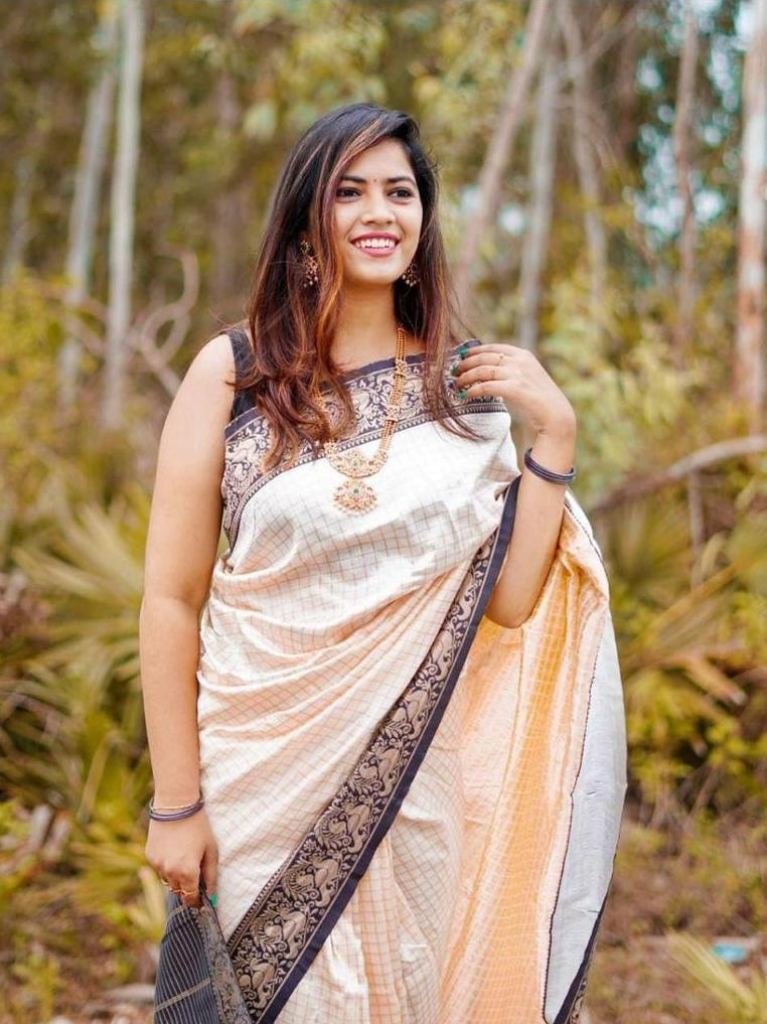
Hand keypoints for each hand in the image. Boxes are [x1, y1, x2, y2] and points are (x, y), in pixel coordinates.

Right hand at [145, 808, 218, 908]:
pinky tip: (174, 848)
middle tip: (196, 872)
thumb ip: (211, 876)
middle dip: (187, 886)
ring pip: (168, 880)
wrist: (176, 805)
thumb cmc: (198, 826)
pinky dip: (166, 864)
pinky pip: (159, 867)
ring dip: (176, 876)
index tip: (201, 900)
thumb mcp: (211, 850)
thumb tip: (211, 895)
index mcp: (187, 872)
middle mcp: (170, 872)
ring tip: (184, 855)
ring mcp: (157, 864)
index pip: (190, 898)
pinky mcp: (150, 855)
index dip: (196, 901)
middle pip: (179, 891)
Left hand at [452, 343, 575, 439]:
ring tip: (457, 383)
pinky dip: (473, 390)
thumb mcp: (526, 378)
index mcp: (523, 355)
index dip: (475, 351)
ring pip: (483, 370)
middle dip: (466, 363)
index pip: (493, 348)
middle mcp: (520, 361)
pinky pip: (486, 386)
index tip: (462, 356)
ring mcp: (518, 373)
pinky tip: (466, 395)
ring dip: (466, 377)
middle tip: (454, 370)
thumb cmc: (538, 401)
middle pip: (485, 357)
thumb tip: (487, 371)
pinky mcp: (515, 388)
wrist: (555, 416)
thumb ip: (510, 371)